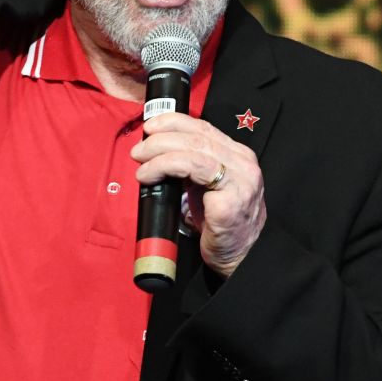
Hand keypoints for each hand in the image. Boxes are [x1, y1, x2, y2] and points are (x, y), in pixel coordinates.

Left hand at [132, 112, 266, 277]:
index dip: (173, 122)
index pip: (204, 128)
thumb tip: (157, 152)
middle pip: (196, 136)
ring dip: (159, 153)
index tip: (150, 126)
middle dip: (161, 138)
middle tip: (138, 150)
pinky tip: (150, 176)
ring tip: (140, 163)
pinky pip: (193, 171)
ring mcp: (240, 180)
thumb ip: (191, 168)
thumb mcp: (206, 188)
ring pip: (193, 151)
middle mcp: (243, 164)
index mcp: (238, 157)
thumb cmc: (221, 225)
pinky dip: (165, 168)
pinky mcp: (231, 199)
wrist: (240, 258)